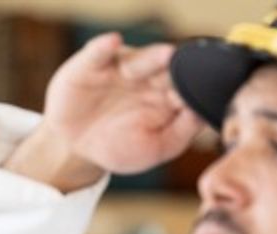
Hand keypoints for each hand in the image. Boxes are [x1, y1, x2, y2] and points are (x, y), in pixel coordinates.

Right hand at [7, 34, 203, 190]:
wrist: (74, 148)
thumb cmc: (117, 146)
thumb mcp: (155, 148)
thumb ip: (181, 132)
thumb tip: (202, 113)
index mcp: (168, 94)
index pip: (188, 86)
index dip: (194, 90)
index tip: (196, 98)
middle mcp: (149, 76)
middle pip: (168, 68)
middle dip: (179, 69)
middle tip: (190, 74)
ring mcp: (121, 68)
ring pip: (140, 59)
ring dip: (153, 57)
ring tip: (166, 56)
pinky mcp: (92, 64)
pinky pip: (99, 52)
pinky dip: (104, 46)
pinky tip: (111, 43)